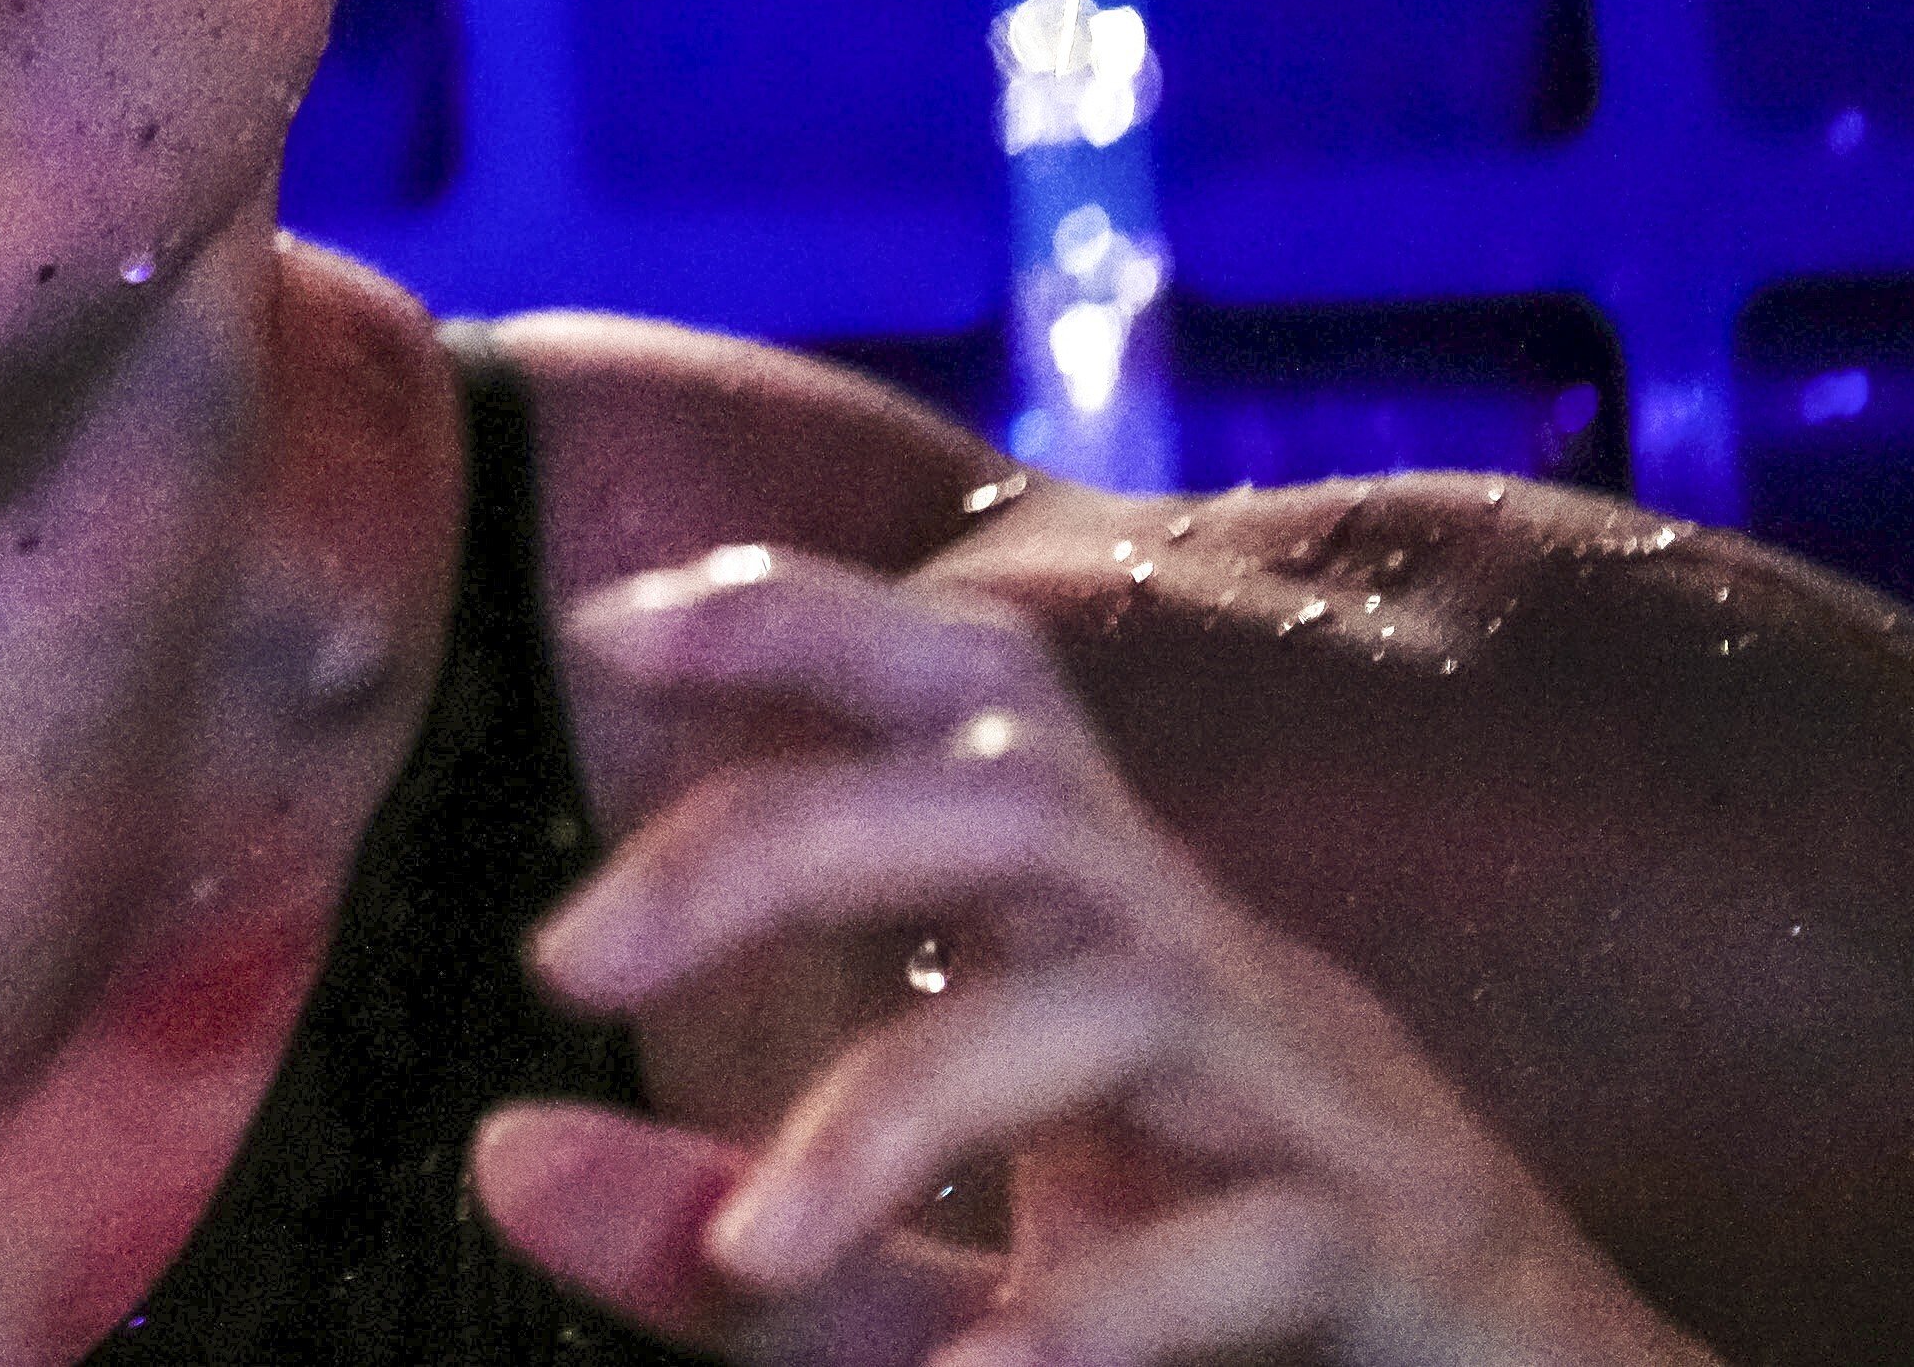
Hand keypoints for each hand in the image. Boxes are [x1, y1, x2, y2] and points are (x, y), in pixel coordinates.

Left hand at [472, 546, 1716, 1366]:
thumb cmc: (1220, 1326)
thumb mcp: (934, 1281)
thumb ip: (734, 1233)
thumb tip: (500, 1153)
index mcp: (1103, 938)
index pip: (972, 696)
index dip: (802, 617)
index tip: (603, 628)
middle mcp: (1213, 973)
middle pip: (1009, 802)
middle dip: (773, 842)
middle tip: (563, 954)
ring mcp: (1325, 1109)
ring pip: (1119, 1002)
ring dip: (902, 1110)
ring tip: (752, 1253)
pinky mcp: (1413, 1261)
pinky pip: (1259, 1242)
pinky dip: (1102, 1313)